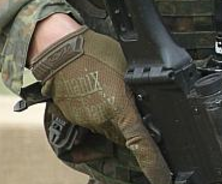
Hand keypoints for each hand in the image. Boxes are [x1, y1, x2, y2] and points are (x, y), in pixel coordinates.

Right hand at [31, 25, 171, 183]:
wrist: (60, 49)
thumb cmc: (96, 52)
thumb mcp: (128, 66)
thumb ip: (138, 88)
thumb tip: (148, 99)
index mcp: (120, 108)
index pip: (140, 144)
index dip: (152, 163)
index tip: (161, 177)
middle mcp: (102, 119)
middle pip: (124, 136)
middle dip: (131, 129)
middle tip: (132, 105)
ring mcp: (85, 120)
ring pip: (107, 129)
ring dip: (113, 119)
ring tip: (109, 91)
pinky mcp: (72, 117)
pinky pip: (91, 122)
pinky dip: (97, 113)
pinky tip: (96, 94)